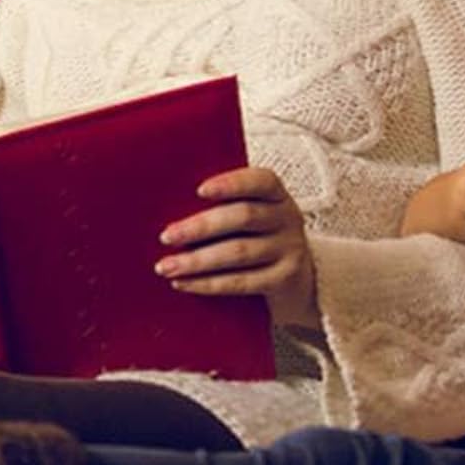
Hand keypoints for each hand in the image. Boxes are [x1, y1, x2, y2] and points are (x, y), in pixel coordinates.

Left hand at [156, 166, 316, 329]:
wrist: (298, 280)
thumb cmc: (258, 239)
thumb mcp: (253, 216)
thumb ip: (224, 207)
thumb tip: (170, 208)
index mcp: (276, 195)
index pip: (260, 181)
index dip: (231, 183)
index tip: (199, 190)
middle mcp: (287, 218)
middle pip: (243, 217)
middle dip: (200, 227)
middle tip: (166, 236)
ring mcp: (290, 250)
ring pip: (239, 252)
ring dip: (197, 260)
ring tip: (166, 266)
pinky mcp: (284, 280)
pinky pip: (241, 282)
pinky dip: (208, 283)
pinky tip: (183, 283)